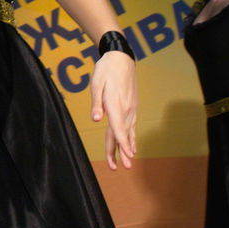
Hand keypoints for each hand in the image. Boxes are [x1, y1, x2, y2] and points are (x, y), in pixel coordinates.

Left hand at [90, 51, 137, 169]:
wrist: (121, 59)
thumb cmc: (106, 70)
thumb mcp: (96, 83)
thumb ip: (96, 103)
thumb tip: (96, 119)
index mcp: (115, 103)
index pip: (118, 127)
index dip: (121, 143)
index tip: (126, 156)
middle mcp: (125, 109)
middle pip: (122, 134)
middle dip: (122, 152)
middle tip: (124, 168)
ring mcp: (130, 108)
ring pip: (127, 132)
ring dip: (127, 148)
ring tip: (127, 163)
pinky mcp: (132, 107)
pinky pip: (131, 126)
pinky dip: (131, 138)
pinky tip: (132, 147)